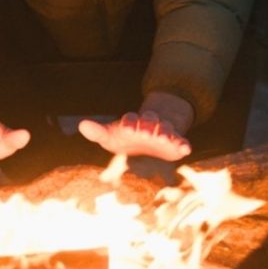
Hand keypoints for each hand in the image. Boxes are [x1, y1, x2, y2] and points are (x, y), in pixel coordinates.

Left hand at [75, 95, 193, 161]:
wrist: (148, 141)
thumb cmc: (125, 139)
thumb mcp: (110, 137)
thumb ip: (98, 132)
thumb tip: (82, 125)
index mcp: (132, 122)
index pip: (130, 118)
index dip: (129, 123)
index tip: (126, 129)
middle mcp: (149, 124)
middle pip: (150, 119)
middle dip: (148, 125)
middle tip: (145, 134)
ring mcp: (164, 133)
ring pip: (166, 128)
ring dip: (165, 133)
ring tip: (163, 140)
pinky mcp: (176, 144)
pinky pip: (182, 141)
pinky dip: (184, 144)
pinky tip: (185, 149)